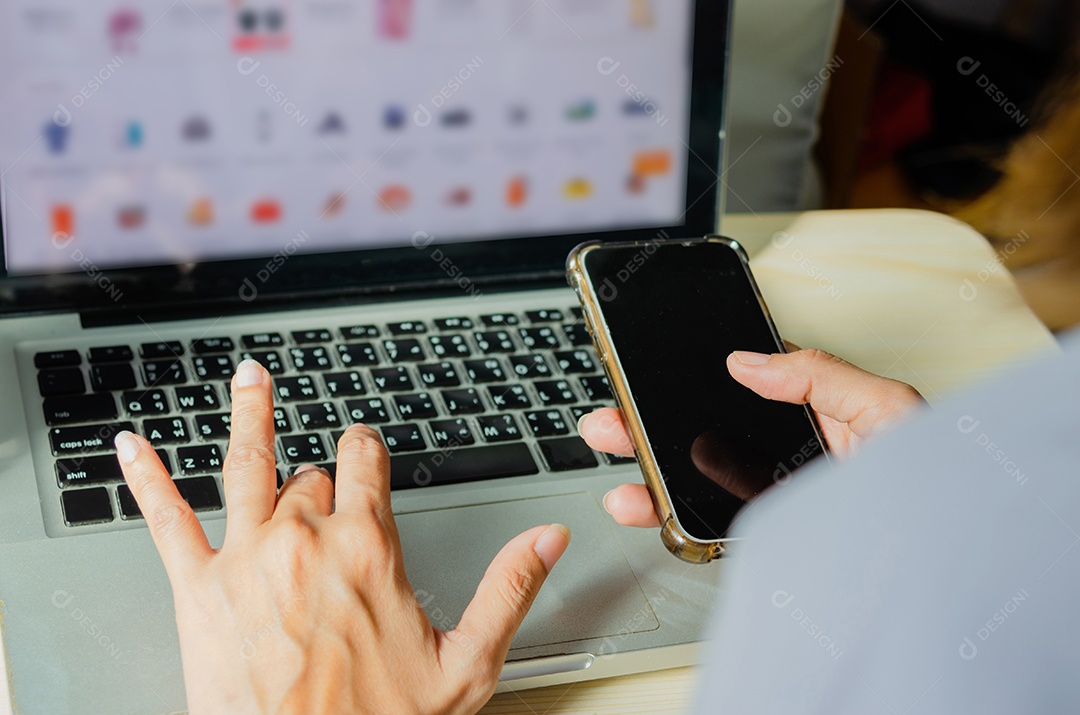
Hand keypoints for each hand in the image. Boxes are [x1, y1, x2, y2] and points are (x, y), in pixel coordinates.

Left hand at [114, 359, 569, 714]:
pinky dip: (147, 477)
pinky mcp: (197, 590)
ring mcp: (246, 559)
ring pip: (246, 464)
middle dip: (320, 482)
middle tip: (323, 494)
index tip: (365, 445)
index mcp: (367, 548)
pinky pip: (166, 519)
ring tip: (249, 380)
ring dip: (249, 416)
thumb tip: (548, 540)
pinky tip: (132, 446)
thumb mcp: (465, 664)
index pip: (367, 463)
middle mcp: (304, 539)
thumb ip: (509, 590)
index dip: (368, 448)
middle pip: (312, 477)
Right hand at [578, 348, 923, 527]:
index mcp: (821, 413)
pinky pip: (714, 525)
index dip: (694, 376)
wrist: (951, 559)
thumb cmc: (939, 482)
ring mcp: (780, 499)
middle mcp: (793, 456)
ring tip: (616, 454)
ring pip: (700, 479)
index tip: (651, 367)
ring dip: (649, 467)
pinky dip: (671, 517)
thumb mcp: (888, 409)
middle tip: (612, 413)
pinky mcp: (775, 539)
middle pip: (707, 431)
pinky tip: (647, 506)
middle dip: (650, 421)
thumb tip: (748, 361)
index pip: (745, 386)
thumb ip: (820, 377)